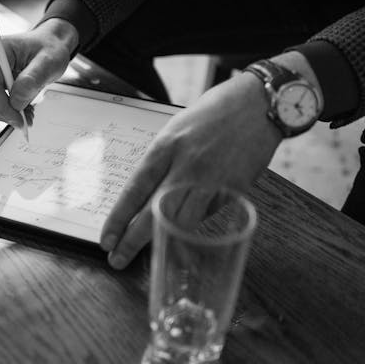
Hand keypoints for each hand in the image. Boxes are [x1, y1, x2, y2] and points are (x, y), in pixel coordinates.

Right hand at [0, 18, 78, 125]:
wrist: (48, 44)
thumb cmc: (49, 49)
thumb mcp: (49, 62)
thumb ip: (32, 80)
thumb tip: (16, 101)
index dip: (4, 109)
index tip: (21, 121)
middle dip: (5, 113)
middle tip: (27, 119)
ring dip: (4, 112)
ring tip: (26, 111)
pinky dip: (3, 108)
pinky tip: (20, 106)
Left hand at [100, 72, 284, 268]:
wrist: (258, 103)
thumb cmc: (212, 114)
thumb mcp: (175, 129)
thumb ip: (161, 161)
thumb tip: (146, 196)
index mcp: (165, 147)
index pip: (134, 191)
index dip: (118, 220)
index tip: (106, 240)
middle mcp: (186, 166)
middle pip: (153, 213)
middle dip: (132, 241)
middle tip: (117, 259)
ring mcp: (211, 180)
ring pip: (182, 222)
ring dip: (163, 241)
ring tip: (149, 255)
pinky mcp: (234, 190)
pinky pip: (209, 216)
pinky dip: (194, 225)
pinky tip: (185, 230)